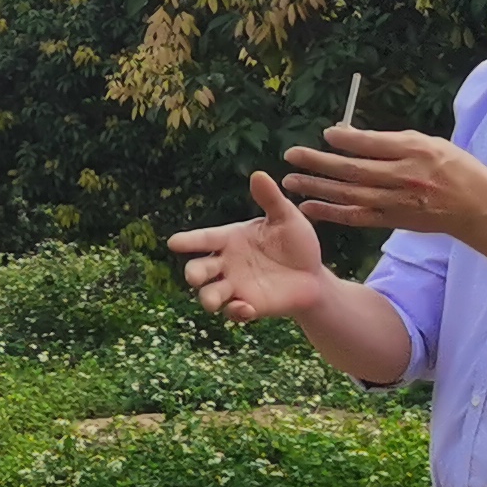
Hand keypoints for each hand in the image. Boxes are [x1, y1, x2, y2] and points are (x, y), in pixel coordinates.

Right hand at [167, 172, 336, 325]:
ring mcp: (234, 286)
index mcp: (230, 239)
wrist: (313, 276)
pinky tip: (247, 309)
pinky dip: (235, 312)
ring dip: (208, 298)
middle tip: (195, 276)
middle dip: (194, 273)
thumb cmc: (297, 243)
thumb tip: (258, 174)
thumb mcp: (287, 219)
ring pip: (209, 294)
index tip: (173, 242)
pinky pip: (232, 312)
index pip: (204, 238)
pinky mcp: (247, 306)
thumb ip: (271, 200)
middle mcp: (225, 263)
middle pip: (198, 269)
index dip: (188, 241)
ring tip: (214, 301)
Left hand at [279, 123, 486, 236]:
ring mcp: (397, 202)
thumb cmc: (451, 166)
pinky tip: (309, 206)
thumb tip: (350, 134)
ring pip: (350, 195)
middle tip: (292, 155)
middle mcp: (404, 177)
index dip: (347, 140)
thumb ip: (391, 140)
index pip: (374, 144)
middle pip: (354, 170)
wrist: (475, 205)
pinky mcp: (392, 220)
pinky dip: (331, 213)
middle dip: (319, 162)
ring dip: (317, 188)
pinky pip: (356, 217)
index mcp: (415, 152)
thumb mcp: (428, 143)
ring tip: (291, 181)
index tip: (326, 134)